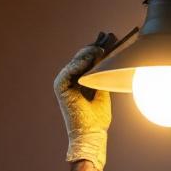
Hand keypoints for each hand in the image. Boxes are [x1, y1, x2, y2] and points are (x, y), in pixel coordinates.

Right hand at [54, 44, 111, 170]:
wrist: (90, 134)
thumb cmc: (97, 119)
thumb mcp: (103, 92)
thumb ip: (101, 77)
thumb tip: (108, 59)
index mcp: (78, 83)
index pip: (87, 61)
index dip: (98, 49)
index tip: (110, 38)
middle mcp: (69, 81)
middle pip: (81, 58)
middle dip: (95, 46)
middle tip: (108, 36)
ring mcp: (64, 84)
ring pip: (76, 61)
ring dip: (88, 52)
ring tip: (101, 48)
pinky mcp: (60, 87)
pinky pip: (69, 70)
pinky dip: (79, 63)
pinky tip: (91, 57)